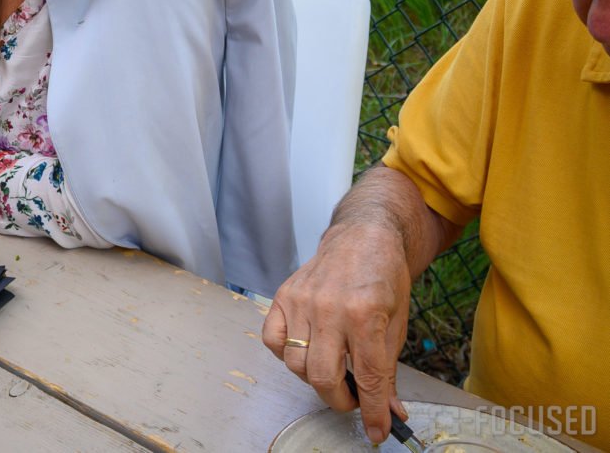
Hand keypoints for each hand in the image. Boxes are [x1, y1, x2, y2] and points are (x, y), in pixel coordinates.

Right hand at [261, 221, 411, 444]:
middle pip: (323, 377)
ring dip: (315, 380)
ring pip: (295, 364)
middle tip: (353, 400)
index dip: (374, 411)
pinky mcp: (283, 296)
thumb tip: (390, 411)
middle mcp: (329, 309)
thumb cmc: (383, 279)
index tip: (377, 430)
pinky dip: (286, 355)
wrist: (362, 238)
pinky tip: (305, 350)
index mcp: (365, 315)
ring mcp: (301, 302)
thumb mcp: (397, 324)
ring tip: (332, 372)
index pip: (367, 377)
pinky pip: (272, 340)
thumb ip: (388, 369)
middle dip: (340, 401)